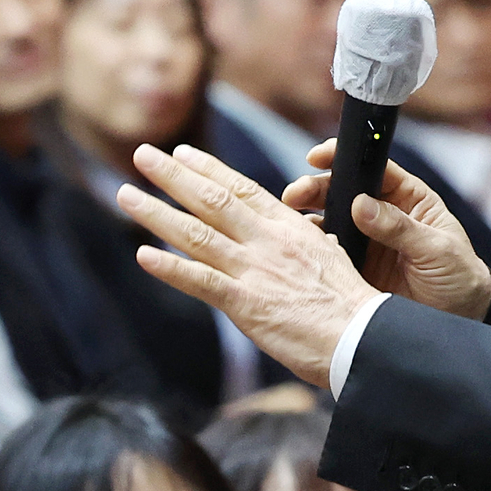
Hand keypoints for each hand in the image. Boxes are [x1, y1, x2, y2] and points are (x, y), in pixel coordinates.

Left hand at [118, 140, 385, 379]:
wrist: (364, 338)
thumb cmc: (350, 306)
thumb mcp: (328, 257)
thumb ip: (297, 243)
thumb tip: (284, 234)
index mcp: (289, 228)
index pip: (241, 188)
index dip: (208, 168)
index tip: (182, 152)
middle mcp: (268, 242)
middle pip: (211, 199)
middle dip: (172, 175)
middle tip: (142, 155)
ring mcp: (255, 270)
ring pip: (196, 233)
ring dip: (155, 213)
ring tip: (126, 194)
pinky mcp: (246, 304)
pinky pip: (200, 281)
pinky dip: (169, 267)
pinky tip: (143, 255)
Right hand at [290, 142, 490, 319]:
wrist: (460, 320)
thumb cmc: (460, 277)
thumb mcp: (438, 249)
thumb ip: (400, 228)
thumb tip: (361, 205)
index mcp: (408, 199)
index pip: (373, 169)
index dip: (346, 158)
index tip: (319, 156)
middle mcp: (382, 215)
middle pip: (343, 191)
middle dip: (316, 188)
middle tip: (296, 194)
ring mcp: (365, 242)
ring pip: (330, 220)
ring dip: (308, 219)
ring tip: (293, 224)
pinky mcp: (354, 268)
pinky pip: (328, 253)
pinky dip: (312, 249)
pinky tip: (304, 250)